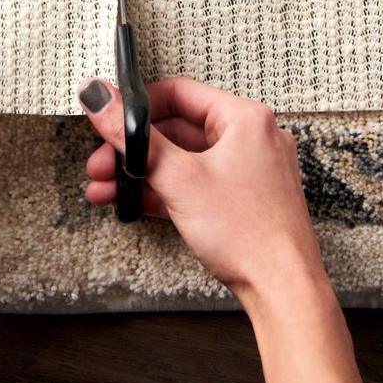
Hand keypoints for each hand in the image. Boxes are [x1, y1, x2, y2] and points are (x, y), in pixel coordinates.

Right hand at [77, 76, 325, 301]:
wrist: (281, 290)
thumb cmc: (250, 234)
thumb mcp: (177, 177)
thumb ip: (132, 136)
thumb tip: (100, 98)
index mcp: (245, 119)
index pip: (179, 92)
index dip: (138, 106)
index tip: (111, 117)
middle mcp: (250, 139)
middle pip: (175, 129)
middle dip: (132, 149)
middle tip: (103, 162)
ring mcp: (246, 170)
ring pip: (181, 159)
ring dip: (140, 173)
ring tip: (108, 188)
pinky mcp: (239, 198)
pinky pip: (192, 182)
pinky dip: (162, 190)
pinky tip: (134, 201)